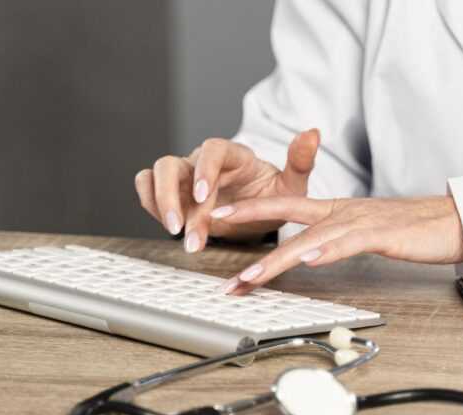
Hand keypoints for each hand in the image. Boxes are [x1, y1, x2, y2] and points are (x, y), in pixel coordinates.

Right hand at [134, 129, 320, 250]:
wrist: (259, 213)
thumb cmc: (273, 197)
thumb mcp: (292, 185)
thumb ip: (300, 162)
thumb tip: (313, 133)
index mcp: (232, 155)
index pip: (211, 150)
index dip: (203, 170)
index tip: (203, 196)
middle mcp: (202, 163)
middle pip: (172, 164)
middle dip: (172, 196)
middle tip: (182, 228)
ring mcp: (183, 178)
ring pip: (154, 176)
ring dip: (159, 203)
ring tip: (176, 233)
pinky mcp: (172, 194)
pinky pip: (148, 191)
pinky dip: (151, 204)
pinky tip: (169, 227)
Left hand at [211, 195, 462, 293]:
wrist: (455, 221)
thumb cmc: (413, 231)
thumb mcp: (366, 232)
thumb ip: (336, 239)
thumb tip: (310, 252)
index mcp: (337, 209)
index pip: (286, 204)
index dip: (252, 206)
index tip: (220, 213)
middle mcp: (343, 210)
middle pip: (287, 210)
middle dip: (247, 216)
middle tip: (213, 224)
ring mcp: (362, 221)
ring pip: (310, 236)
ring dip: (277, 257)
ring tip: (249, 276)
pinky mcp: (384, 235)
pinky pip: (349, 242)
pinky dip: (326, 251)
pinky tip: (307, 260)